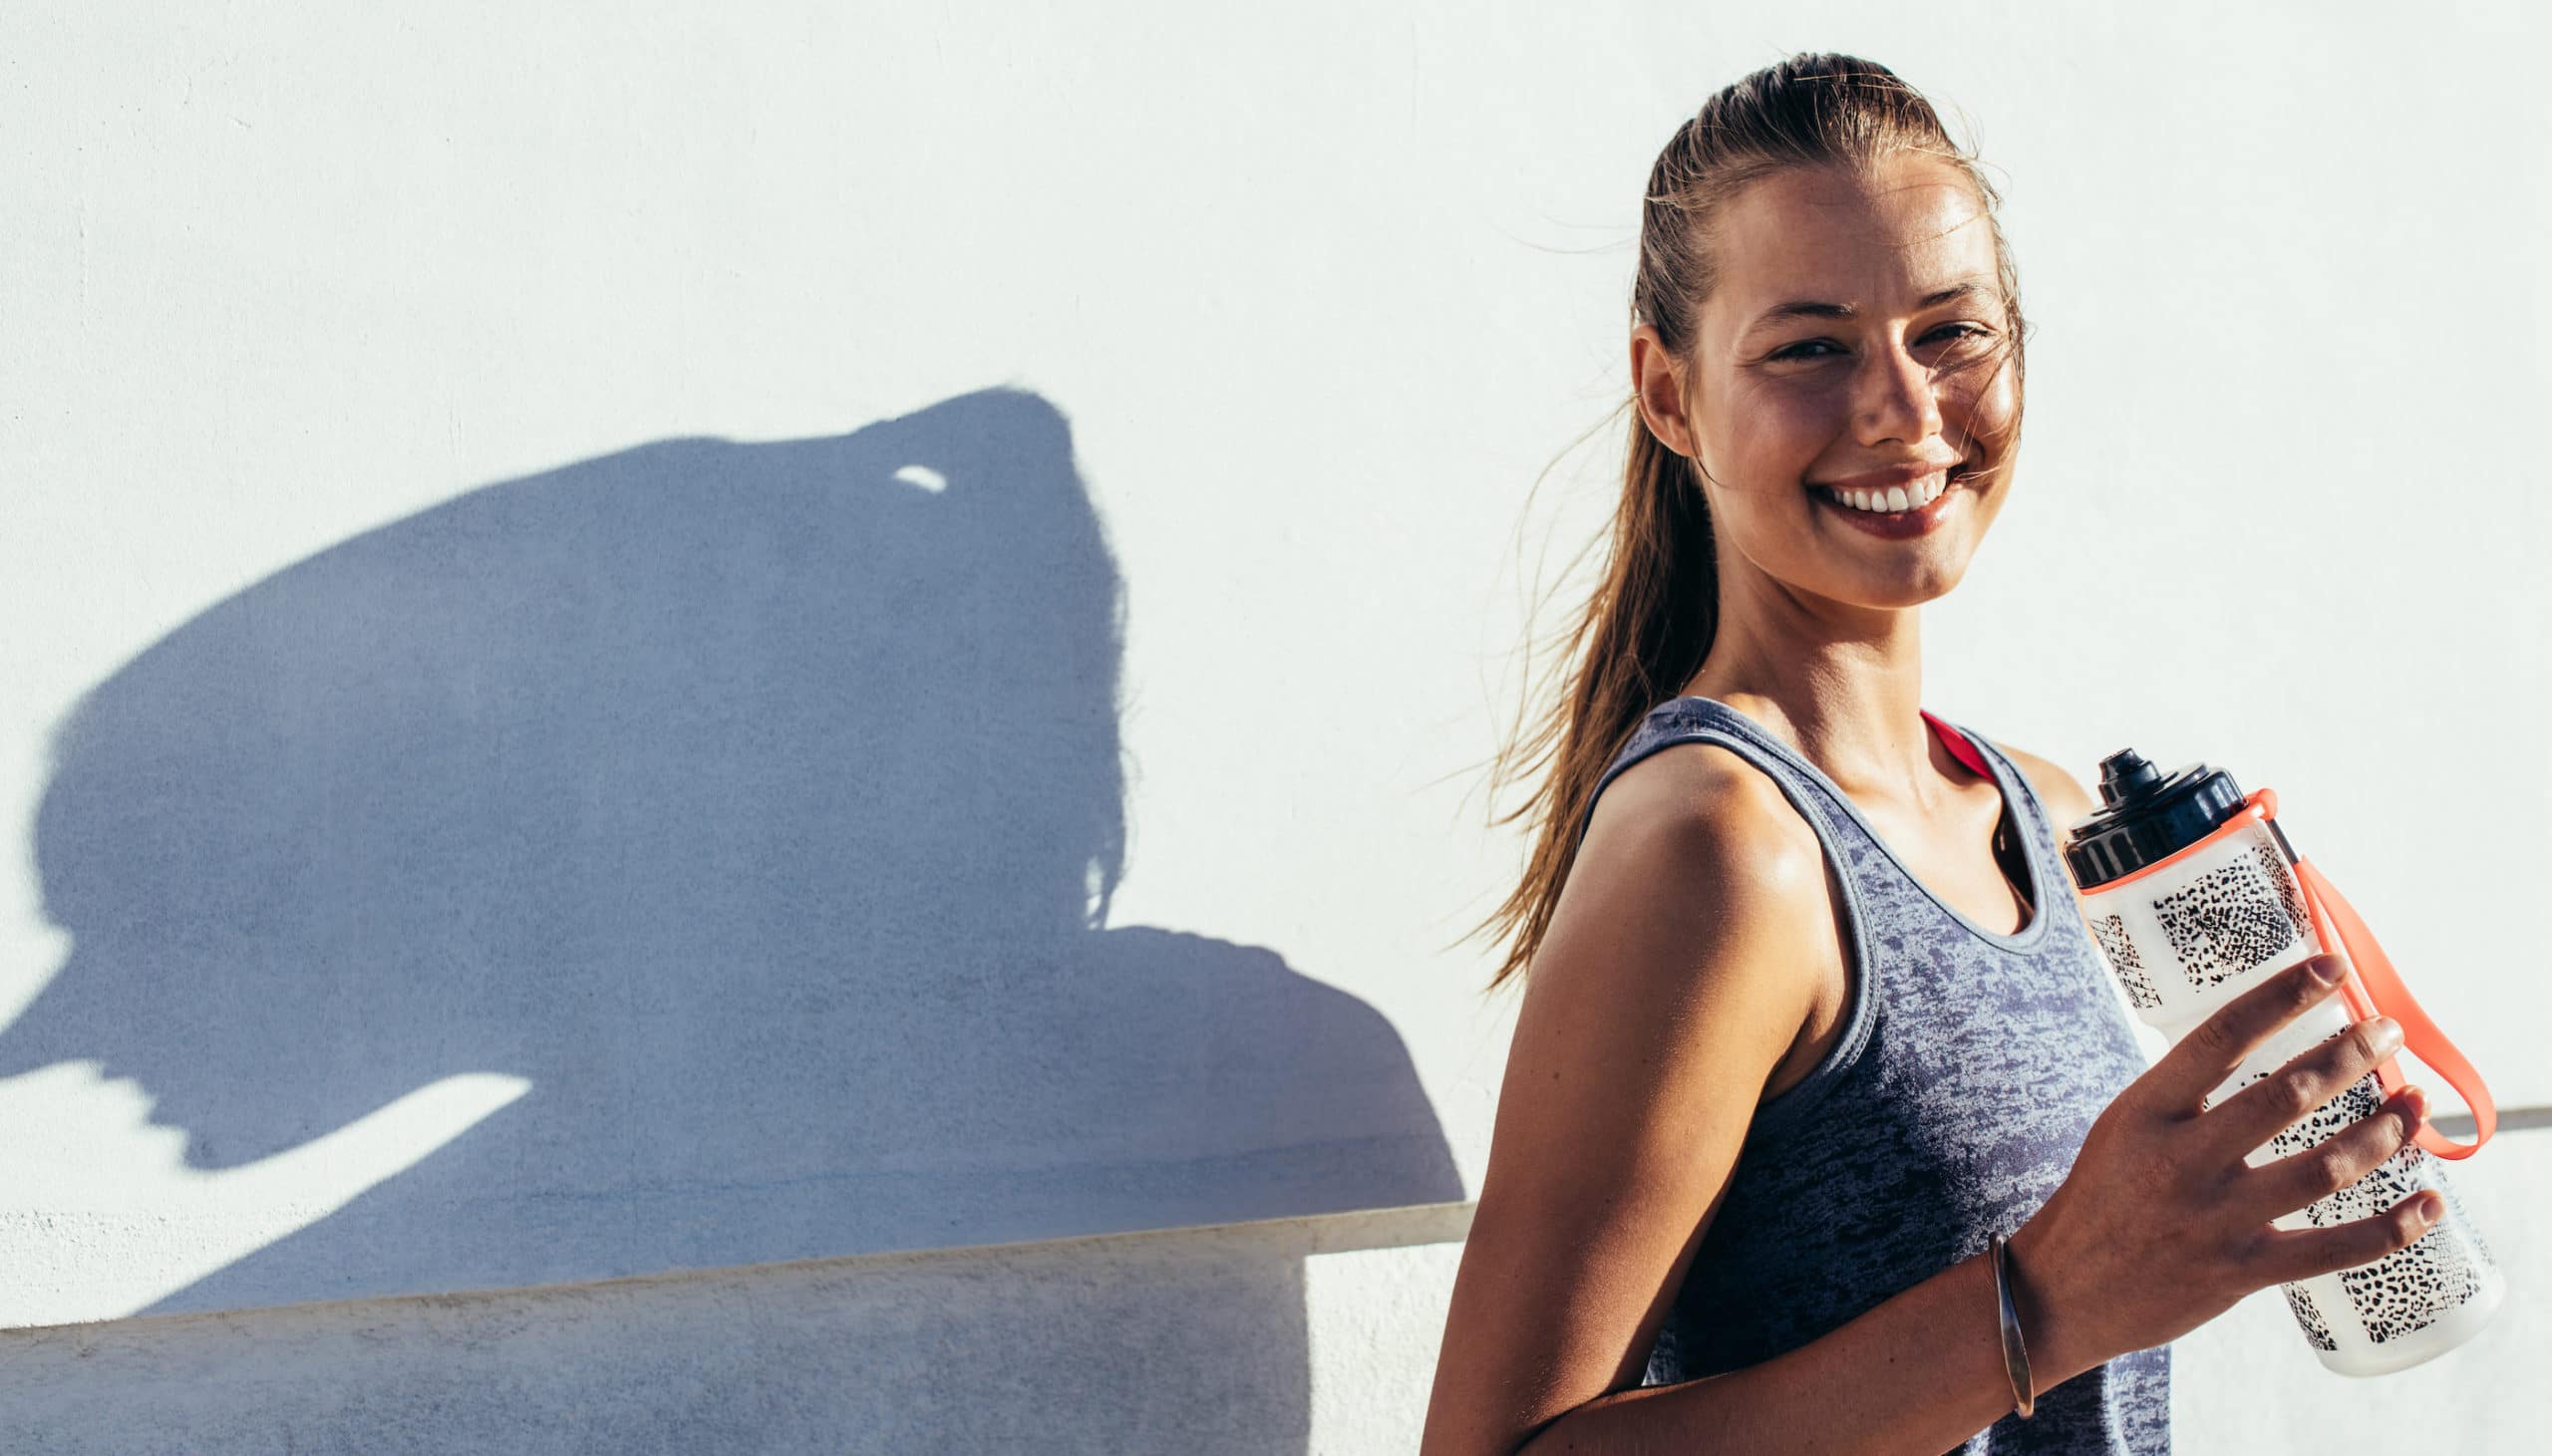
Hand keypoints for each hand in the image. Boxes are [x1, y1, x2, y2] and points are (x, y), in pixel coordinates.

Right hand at [2004, 952, 2437, 1384]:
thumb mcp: (2127, 1125)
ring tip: (2413, 1104)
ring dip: (2383, 1133)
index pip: (2222, 1036)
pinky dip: (2393, 1227)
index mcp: (2147, 1110)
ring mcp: (2213, 1219)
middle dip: (2350, 1055)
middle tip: (2387, 1032)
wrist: (2065, 1289)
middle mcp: (2180, 1160)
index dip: (2284, 996)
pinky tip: (2430, 1202)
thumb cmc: (2104, 1195)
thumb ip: (2189, 1093)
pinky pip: (2334, 1249)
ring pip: (2323, 1169)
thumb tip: (2269, 1049)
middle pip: (2284, 1095)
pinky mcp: (2242, 1271)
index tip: (2333, 967)